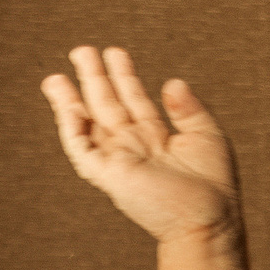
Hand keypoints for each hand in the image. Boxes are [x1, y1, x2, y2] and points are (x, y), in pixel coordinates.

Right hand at [42, 46, 241, 243]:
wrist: (207, 218)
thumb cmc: (213, 185)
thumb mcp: (206, 135)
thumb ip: (188, 108)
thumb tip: (171, 82)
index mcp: (156, 137)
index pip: (133, 100)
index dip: (123, 75)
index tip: (115, 52)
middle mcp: (134, 146)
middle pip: (106, 106)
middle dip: (93, 78)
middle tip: (81, 51)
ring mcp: (119, 160)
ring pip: (86, 125)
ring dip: (70, 101)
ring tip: (56, 77)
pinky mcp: (109, 175)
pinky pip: (82, 150)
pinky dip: (71, 129)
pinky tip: (68, 106)